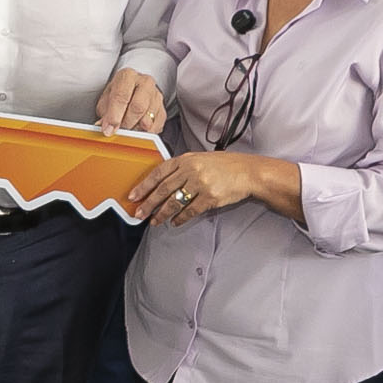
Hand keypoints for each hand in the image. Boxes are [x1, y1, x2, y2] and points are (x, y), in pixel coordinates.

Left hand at [95, 68, 165, 135]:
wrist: (132, 92)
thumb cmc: (117, 95)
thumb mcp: (105, 101)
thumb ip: (105, 114)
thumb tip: (106, 127)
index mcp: (127, 76)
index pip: (122, 96)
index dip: (114, 116)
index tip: (109, 129)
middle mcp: (145, 82)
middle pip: (138, 107)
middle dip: (126, 123)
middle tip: (119, 131)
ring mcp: (156, 96)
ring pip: (148, 119)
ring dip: (135, 130)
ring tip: (126, 130)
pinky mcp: (162, 110)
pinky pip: (155, 127)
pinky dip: (144, 133)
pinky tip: (136, 130)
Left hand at [125, 151, 255, 226]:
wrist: (248, 171)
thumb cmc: (224, 166)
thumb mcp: (199, 159)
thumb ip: (181, 169)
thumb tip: (161, 184)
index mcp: (185, 159)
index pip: (158, 173)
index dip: (144, 185)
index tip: (133, 196)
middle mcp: (191, 170)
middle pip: (163, 189)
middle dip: (149, 203)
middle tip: (139, 213)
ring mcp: (201, 184)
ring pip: (174, 202)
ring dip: (162, 213)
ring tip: (155, 221)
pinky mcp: (211, 197)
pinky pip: (191, 210)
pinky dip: (181, 218)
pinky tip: (175, 222)